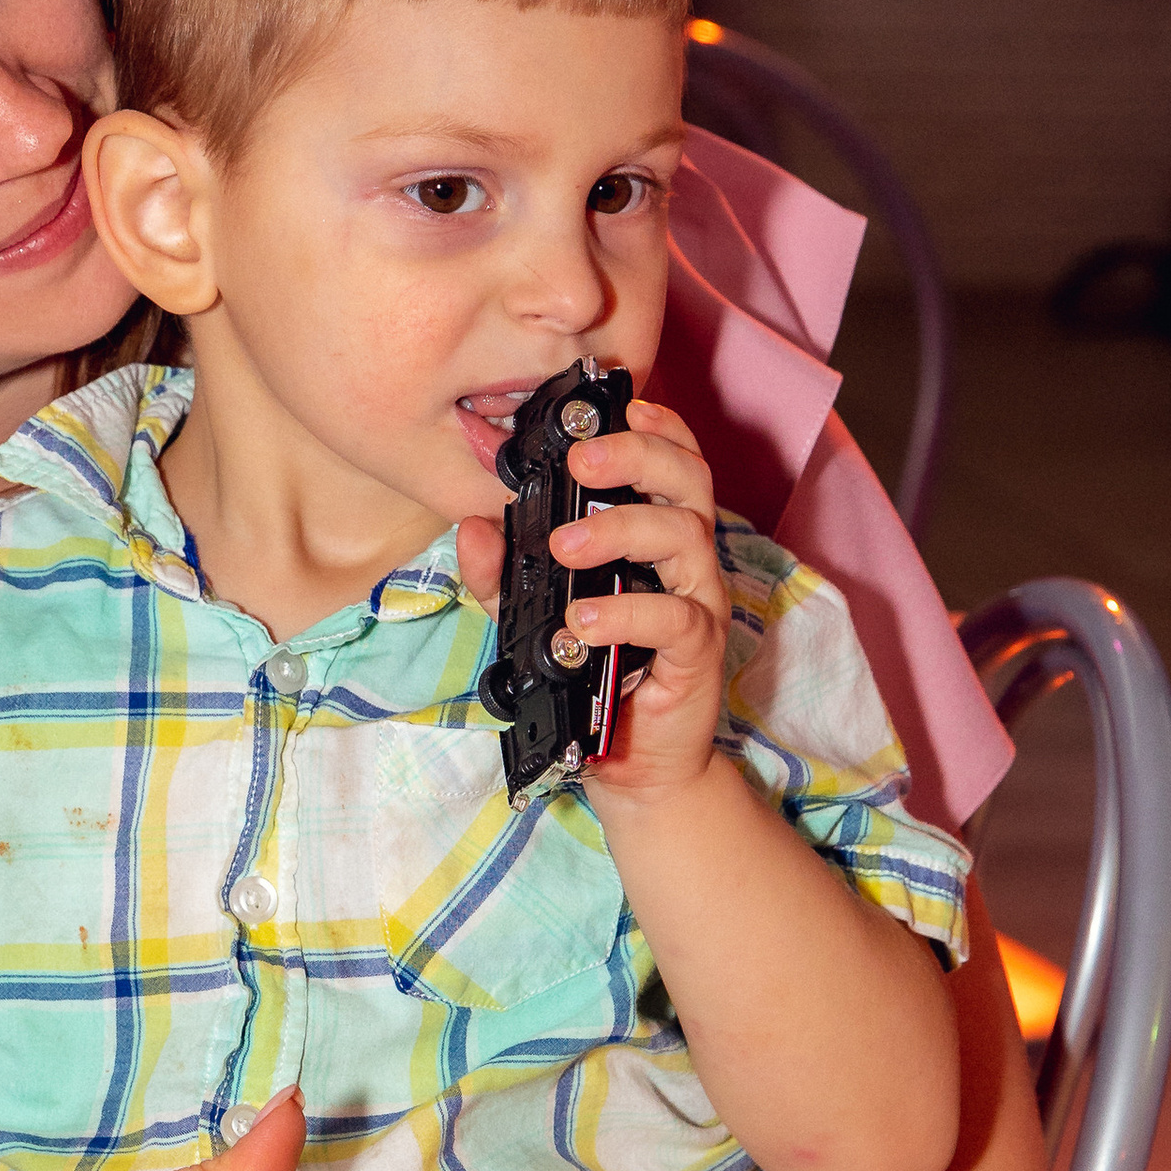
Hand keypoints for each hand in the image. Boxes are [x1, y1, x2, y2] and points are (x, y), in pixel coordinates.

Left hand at [460, 394, 727, 806]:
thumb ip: (504, 573)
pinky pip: (676, 619)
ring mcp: (696, 603)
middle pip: (687, 480)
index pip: (671, 460)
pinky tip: (583, 620)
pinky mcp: (697, 654)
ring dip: (622, 528)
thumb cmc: (592, 674)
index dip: (655, 425)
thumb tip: (473, 529)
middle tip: (580, 461)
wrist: (630, 765)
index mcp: (654, 535)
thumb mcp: (533, 617)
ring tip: (564, 546)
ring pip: (684, 537)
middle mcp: (684, 559)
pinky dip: (627, 613)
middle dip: (636, 456)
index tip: (620, 406)